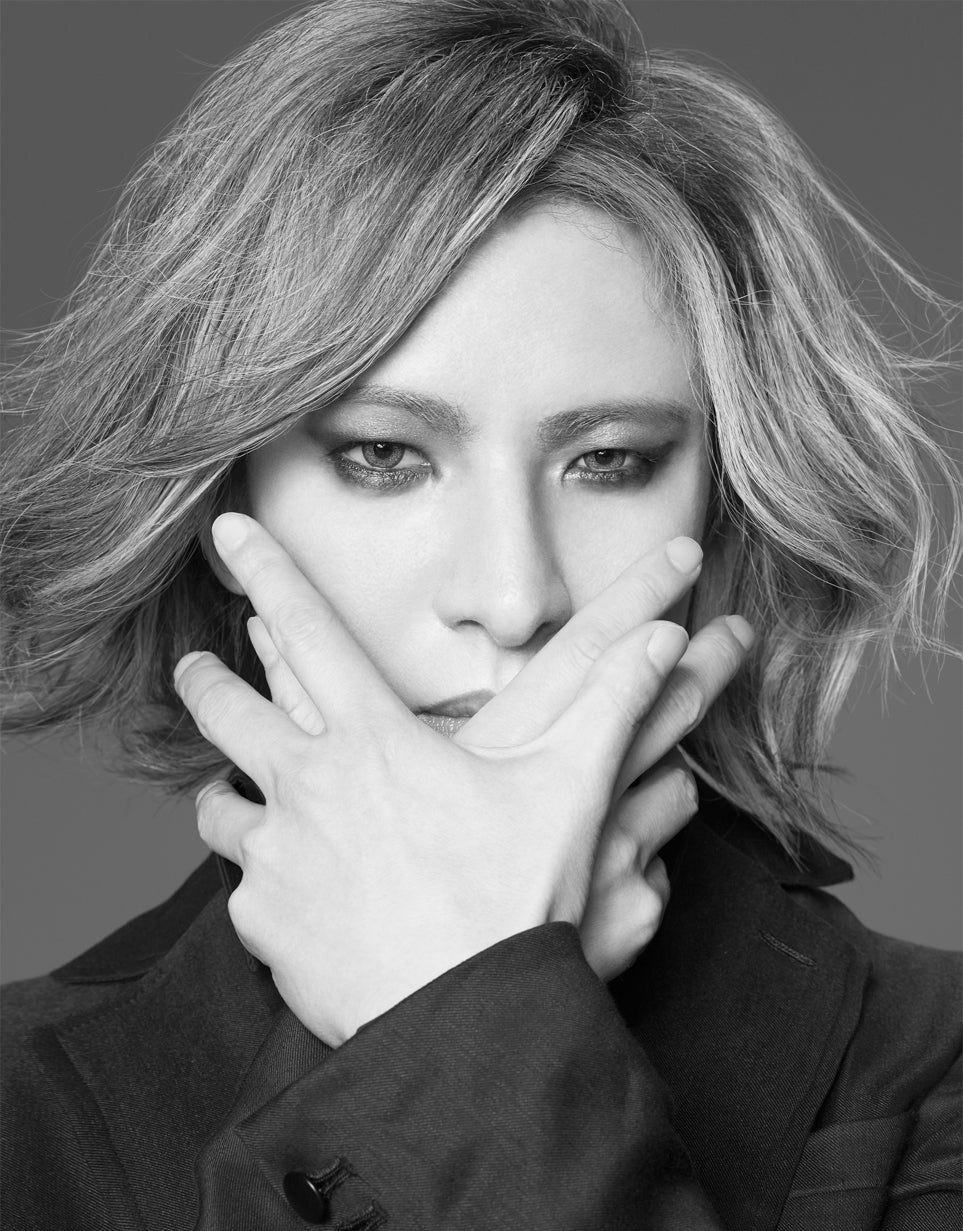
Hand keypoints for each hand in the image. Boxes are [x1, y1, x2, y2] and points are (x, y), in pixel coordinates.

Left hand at [176, 514, 749, 1042]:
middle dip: (206, 681)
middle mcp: (308, 786)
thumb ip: (612, 706)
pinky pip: (244, 890)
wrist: (469, 1021)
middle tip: (195, 666)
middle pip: (230, 712)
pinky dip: (260, 884)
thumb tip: (665, 639)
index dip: (270, 571)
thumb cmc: (517, 899)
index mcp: (372, 740)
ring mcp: (277, 857)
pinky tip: (286, 899)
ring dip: (225, 794)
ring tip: (229, 798)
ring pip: (219, 807)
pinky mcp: (263, 923)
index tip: (231, 531)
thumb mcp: (569, 792)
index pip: (309, 631)